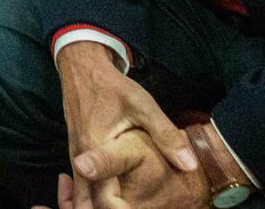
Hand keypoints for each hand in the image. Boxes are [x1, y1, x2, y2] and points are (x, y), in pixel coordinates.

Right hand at [54, 43, 197, 206]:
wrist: (82, 68)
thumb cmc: (112, 86)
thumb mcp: (143, 105)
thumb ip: (166, 136)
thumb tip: (189, 165)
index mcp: (96, 149)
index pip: (104, 198)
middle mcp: (81, 160)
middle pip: (86, 205)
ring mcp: (76, 159)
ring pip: (80, 199)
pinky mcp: (77, 156)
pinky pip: (80, 188)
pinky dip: (89, 201)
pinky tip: (107, 203)